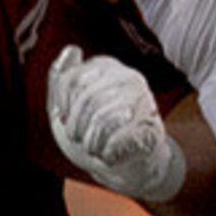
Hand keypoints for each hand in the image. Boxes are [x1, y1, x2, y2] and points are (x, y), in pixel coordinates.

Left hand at [46, 45, 188, 202]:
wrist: (126, 165)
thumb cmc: (96, 133)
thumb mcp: (68, 106)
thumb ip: (63, 79)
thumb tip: (71, 50)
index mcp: (108, 68)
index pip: (73, 78)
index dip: (62, 104)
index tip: (66, 117)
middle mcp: (130, 78)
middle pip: (87, 98)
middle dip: (76, 125)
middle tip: (79, 137)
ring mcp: (144, 101)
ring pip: (103, 119)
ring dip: (91, 142)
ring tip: (95, 147)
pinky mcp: (152, 128)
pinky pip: (119, 139)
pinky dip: (106, 153)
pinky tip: (111, 153)